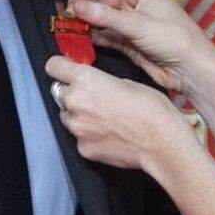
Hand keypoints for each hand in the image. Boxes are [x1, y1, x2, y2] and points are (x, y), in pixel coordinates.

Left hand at [45, 56, 197, 172]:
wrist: (161, 141)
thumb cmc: (151, 109)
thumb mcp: (126, 81)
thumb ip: (101, 82)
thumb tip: (93, 85)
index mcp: (86, 80)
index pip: (53, 66)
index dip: (60, 67)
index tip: (64, 69)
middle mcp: (76, 102)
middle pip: (60, 93)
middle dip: (73, 93)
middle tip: (94, 98)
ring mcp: (77, 128)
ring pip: (67, 116)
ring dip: (79, 115)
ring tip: (104, 118)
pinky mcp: (83, 148)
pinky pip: (79, 137)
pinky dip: (89, 135)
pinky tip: (108, 134)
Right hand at [68, 0, 214, 93]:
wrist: (191, 69)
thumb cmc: (174, 38)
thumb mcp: (137, 24)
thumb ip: (105, 16)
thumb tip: (77, 7)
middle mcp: (134, 2)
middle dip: (84, 5)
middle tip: (68, 17)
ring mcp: (130, 22)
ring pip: (101, 17)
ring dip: (86, 22)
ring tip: (70, 29)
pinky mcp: (128, 42)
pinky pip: (106, 35)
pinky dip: (94, 37)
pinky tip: (82, 40)